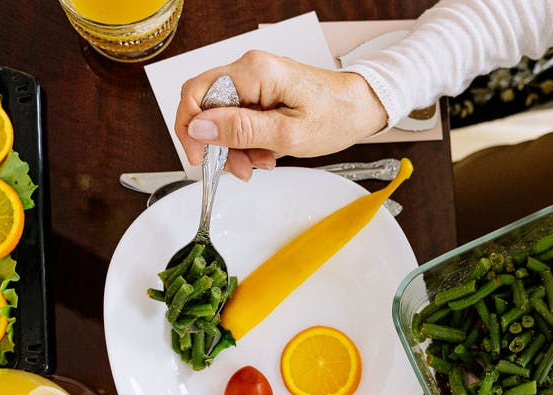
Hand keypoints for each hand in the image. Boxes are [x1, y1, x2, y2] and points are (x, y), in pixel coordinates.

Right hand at [175, 51, 387, 179]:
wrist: (362, 108)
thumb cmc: (336, 116)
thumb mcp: (288, 134)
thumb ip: (241, 130)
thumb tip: (200, 127)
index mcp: (255, 72)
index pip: (196, 93)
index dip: (190, 128)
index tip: (200, 157)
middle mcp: (250, 69)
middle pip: (207, 107)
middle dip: (218, 143)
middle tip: (239, 168)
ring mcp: (255, 79)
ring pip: (222, 116)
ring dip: (235, 147)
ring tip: (260, 163)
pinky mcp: (262, 91)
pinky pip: (239, 117)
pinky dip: (247, 140)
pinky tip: (265, 153)